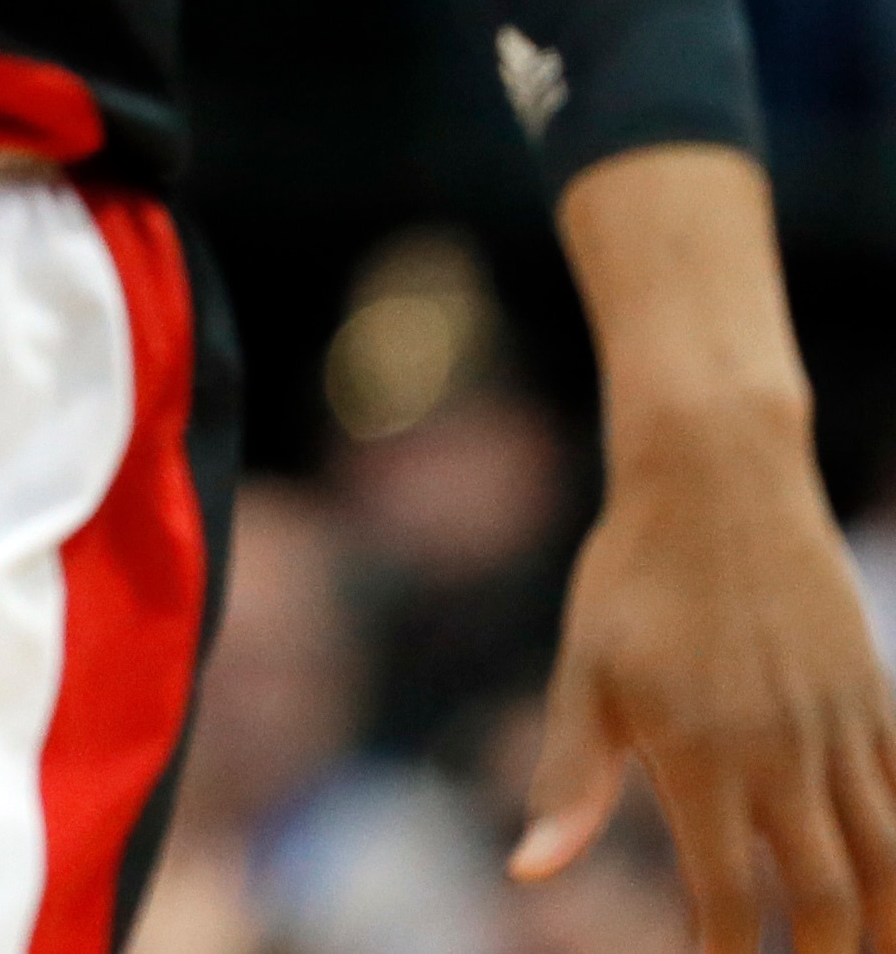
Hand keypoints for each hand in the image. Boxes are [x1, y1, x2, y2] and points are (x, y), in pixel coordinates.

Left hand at [515, 406, 895, 951]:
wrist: (716, 479)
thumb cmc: (631, 578)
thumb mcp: (582, 672)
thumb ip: (567, 780)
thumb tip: (528, 873)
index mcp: (698, 756)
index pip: (729, 902)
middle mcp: (780, 753)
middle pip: (829, 900)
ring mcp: (838, 728)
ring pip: (891, 863)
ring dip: (884, 926)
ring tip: (865, 952)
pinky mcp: (875, 700)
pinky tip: (894, 884)